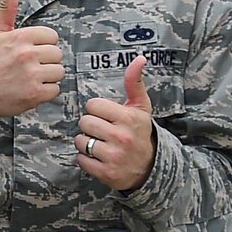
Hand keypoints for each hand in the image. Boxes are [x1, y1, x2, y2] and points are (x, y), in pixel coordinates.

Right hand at [0, 0, 63, 122]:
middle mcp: (27, 54)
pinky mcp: (35, 94)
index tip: (31, 52)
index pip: (52, 37)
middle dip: (46, 61)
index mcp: (21, 37)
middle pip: (57, 54)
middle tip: (30, 67)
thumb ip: (7, 8)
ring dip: (48, 77)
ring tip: (31, 79)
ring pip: (59, 72)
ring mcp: (32, 75)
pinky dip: (45, 92)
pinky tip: (31, 90)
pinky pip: (55, 89)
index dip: (43, 45)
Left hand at [77, 55, 157, 191]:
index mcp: (129, 118)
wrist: (150, 167)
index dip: (96, 110)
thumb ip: (134, 83)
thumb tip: (139, 58)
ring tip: (98, 143)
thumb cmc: (140, 132)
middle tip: (101, 130)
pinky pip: (81, 159)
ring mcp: (114, 157)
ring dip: (85, 142)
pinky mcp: (106, 173)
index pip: (93, 105)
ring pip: (80, 140)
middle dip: (90, 125)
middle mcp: (122, 137)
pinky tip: (97, 157)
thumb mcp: (141, 107)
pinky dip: (85, 158)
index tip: (106, 116)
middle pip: (84, 122)